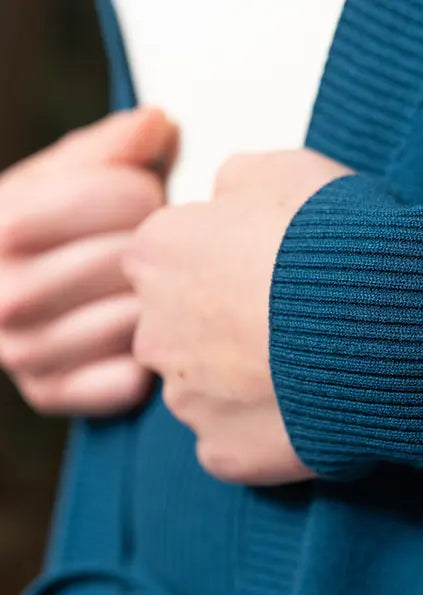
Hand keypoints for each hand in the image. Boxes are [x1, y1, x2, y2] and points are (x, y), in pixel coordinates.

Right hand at [0, 107, 177, 415]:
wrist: (13, 297)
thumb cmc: (52, 228)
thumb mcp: (71, 176)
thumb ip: (114, 149)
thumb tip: (158, 123)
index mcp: (5, 224)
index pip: (128, 198)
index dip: (149, 194)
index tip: (140, 200)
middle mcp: (3, 294)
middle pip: (136, 262)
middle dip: (158, 252)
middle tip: (151, 253)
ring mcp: (22, 353)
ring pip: (138, 323)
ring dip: (158, 308)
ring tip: (151, 294)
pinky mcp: (52, 395)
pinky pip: (127, 380)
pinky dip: (147, 363)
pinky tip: (144, 341)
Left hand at [123, 149, 351, 483]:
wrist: (385, 320)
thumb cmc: (336, 240)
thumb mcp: (283, 170)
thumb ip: (233, 183)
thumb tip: (225, 201)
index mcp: (158, 254)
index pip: (172, 257)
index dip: (226, 260)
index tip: (268, 267)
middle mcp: (155, 331)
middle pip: (183, 327)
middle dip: (225, 324)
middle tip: (291, 321)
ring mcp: (187, 399)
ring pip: (207, 388)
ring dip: (244, 379)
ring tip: (309, 366)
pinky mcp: (223, 450)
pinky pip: (235, 438)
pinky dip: (264, 428)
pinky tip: (305, 407)